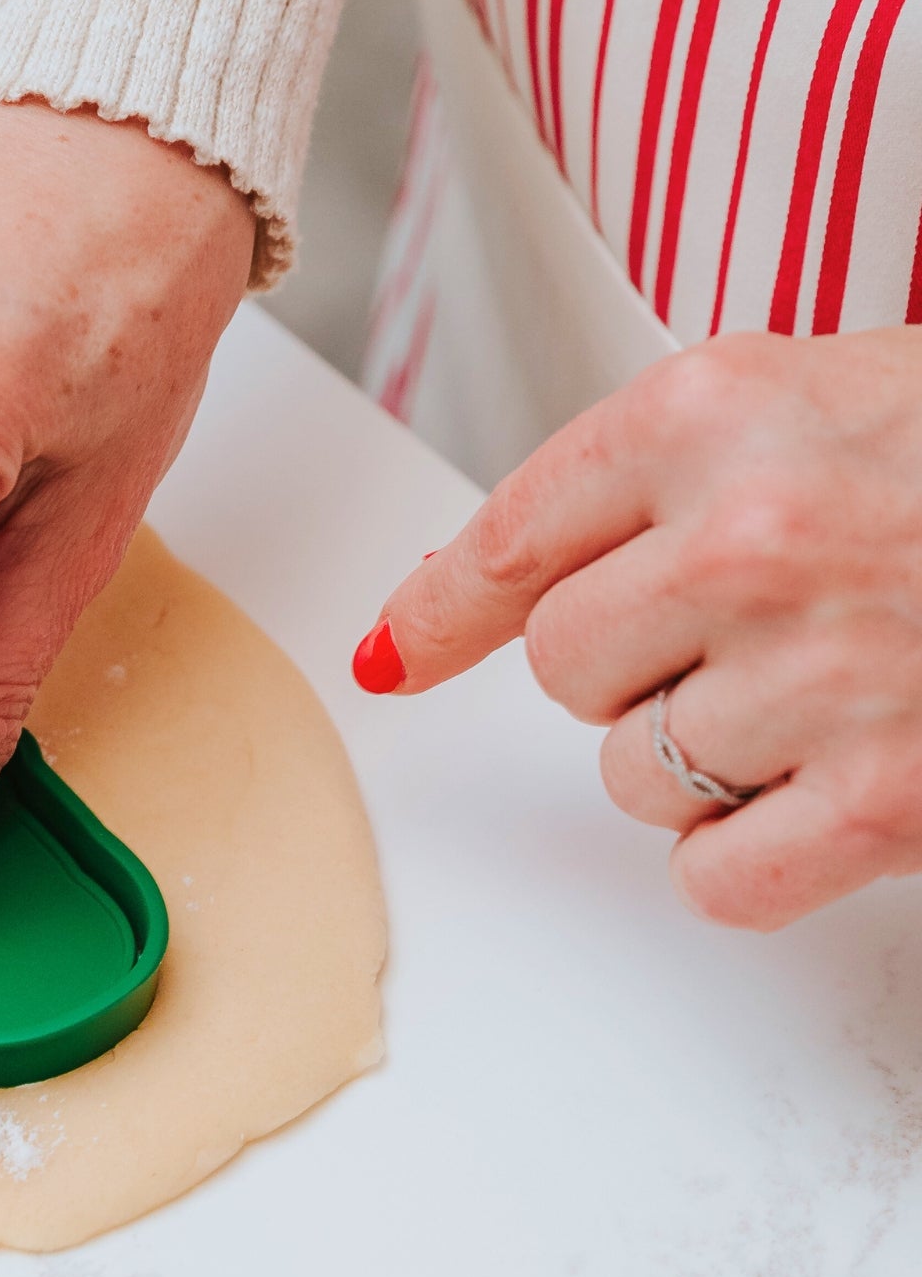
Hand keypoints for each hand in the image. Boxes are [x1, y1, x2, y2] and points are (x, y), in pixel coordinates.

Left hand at [360, 328, 921, 929]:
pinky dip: (750, 857)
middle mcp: (752, 535)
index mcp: (719, 411)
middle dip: (631, 668)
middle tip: (754, 633)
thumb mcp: (821, 401)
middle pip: (559, 668)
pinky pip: (709, 875)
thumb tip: (448, 605)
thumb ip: (646, 486)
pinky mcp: (887, 800)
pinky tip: (830, 788)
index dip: (444, 610)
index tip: (403, 653)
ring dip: (700, 759)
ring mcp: (821, 672)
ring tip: (829, 690)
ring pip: (626, 774)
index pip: (509, 538)